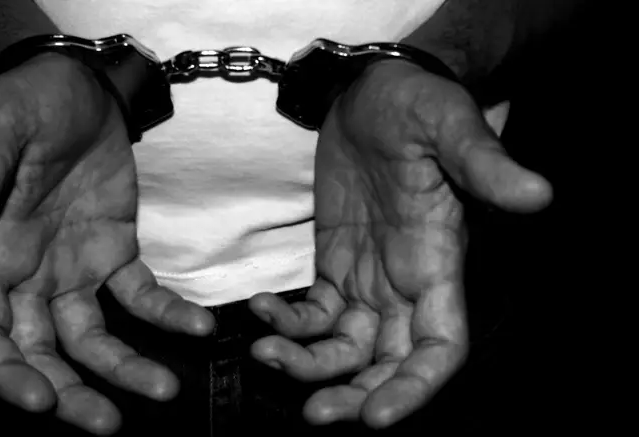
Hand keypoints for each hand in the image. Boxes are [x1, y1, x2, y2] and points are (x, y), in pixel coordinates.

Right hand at [0, 53, 214, 434]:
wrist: (80, 88)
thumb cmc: (28, 103)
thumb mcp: (0, 129)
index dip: (4, 373)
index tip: (42, 399)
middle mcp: (29, 275)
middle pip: (42, 352)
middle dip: (70, 392)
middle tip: (109, 424)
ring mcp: (76, 269)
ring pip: (94, 336)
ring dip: (125, 367)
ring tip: (163, 389)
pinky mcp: (118, 253)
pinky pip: (142, 295)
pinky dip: (168, 314)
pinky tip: (198, 326)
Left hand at [249, 60, 550, 427]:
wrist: (375, 93)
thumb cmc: (419, 107)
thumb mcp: (451, 128)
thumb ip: (485, 165)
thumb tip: (538, 194)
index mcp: (438, 264)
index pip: (440, 347)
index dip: (415, 387)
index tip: (376, 417)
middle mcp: (405, 284)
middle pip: (387, 363)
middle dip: (354, 394)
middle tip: (312, 414)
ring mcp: (367, 278)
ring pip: (344, 347)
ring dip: (309, 365)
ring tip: (266, 354)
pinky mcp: (333, 264)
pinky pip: (312, 312)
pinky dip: (288, 322)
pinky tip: (262, 309)